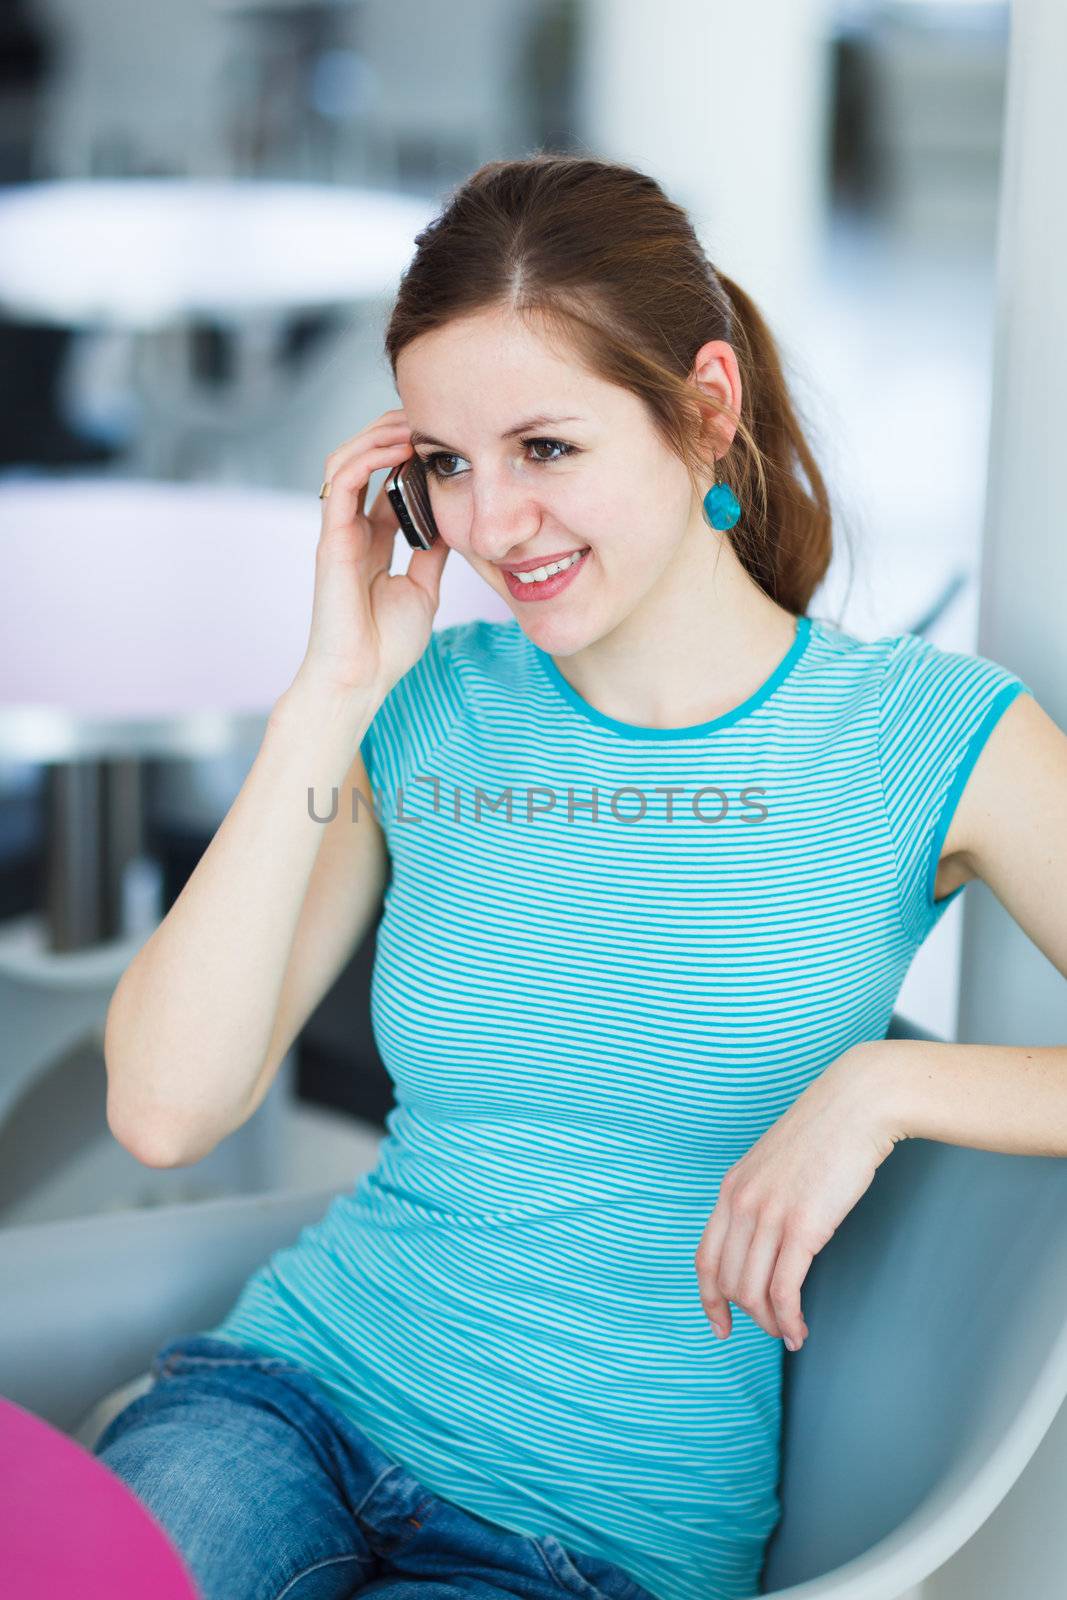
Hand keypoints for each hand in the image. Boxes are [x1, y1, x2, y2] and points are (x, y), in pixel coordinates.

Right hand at [298, 408, 449, 699]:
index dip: (410, 454)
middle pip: (364, 461)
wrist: (362, 678)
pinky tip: (397, 448)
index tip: (443, 438)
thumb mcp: (424, 588)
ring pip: (347, 460)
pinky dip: (367, 457)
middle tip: (429, 416)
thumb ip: (431, 550)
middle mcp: (353, 530)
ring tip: (412, 422)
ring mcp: (339, 532)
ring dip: (377, 435)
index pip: (387, 481)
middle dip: (392, 432)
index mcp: (373, 541)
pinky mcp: (331, 539)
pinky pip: (343, 483)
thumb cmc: (387, 646)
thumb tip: (454, 520)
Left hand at [693, 1044, 900, 1351]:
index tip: (720, 1325)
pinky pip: (784, 1290)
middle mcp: (742, 1203)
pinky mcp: (803, 1227)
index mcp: (732, 1188)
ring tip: (790, 1335)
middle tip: (773, 1330)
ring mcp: (769, 1215)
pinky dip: (788, 1319)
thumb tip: (768, 1235)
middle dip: (747, 1316)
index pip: (705, 1258)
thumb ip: (763, 1196)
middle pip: (728, 1281)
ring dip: (771, 1323)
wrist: (856, 1104)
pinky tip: (799, 1330)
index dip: (709, 1299)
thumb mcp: (776, 1164)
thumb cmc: (826, 1132)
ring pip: (753, 1291)